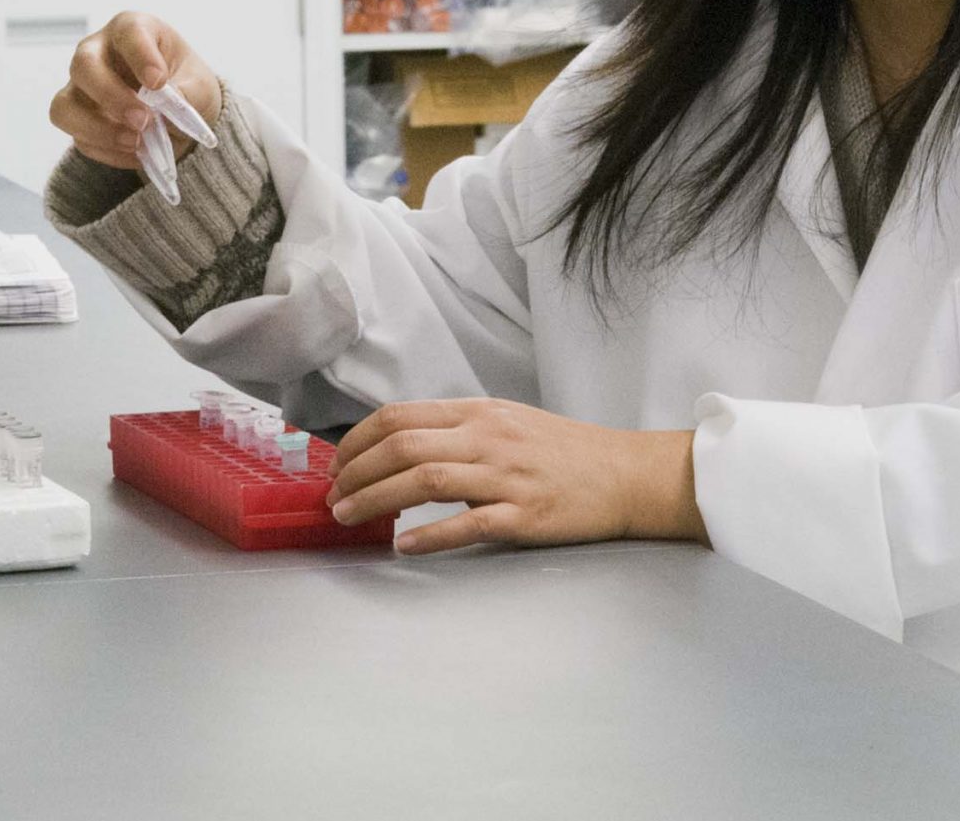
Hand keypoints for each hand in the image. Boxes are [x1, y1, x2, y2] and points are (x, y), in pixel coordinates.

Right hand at [47, 11, 223, 171]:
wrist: (180, 116)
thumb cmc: (187, 85)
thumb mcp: (200, 86)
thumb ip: (188, 93)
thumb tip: (170, 104)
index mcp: (133, 29)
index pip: (129, 31)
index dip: (141, 56)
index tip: (158, 82)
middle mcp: (98, 52)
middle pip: (84, 65)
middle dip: (111, 96)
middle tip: (143, 120)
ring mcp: (81, 86)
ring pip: (65, 106)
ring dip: (99, 129)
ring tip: (136, 142)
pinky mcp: (78, 119)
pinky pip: (78, 137)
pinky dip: (107, 150)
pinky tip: (136, 153)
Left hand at [326, 398, 706, 556]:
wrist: (625, 475)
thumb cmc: (565, 452)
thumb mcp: (509, 423)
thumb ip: (460, 431)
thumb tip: (402, 449)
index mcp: (480, 412)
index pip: (401, 416)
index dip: (357, 441)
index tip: (337, 465)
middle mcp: (488, 437)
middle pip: (403, 446)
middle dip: (356, 473)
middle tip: (334, 498)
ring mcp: (506, 476)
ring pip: (425, 480)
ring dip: (376, 500)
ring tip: (349, 517)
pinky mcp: (524, 515)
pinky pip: (468, 523)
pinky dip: (430, 535)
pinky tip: (403, 546)